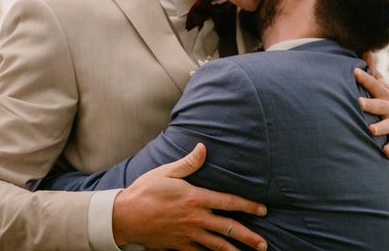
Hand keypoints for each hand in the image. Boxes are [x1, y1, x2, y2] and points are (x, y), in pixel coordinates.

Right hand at [112, 143, 267, 250]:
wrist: (124, 217)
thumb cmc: (145, 191)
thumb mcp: (167, 172)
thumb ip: (189, 163)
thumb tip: (203, 148)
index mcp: (195, 199)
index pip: (228, 202)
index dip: (248, 206)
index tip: (263, 210)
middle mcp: (195, 219)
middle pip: (228, 229)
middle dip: (248, 237)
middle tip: (264, 244)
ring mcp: (188, 235)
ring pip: (217, 246)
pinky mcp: (179, 246)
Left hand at [355, 53, 388, 157]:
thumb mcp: (383, 86)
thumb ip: (372, 71)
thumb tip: (364, 50)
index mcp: (385, 95)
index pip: (374, 85)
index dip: (365, 78)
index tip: (355, 72)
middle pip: (379, 105)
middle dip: (370, 104)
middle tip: (358, 103)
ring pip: (387, 125)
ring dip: (380, 127)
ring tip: (370, 130)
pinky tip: (384, 152)